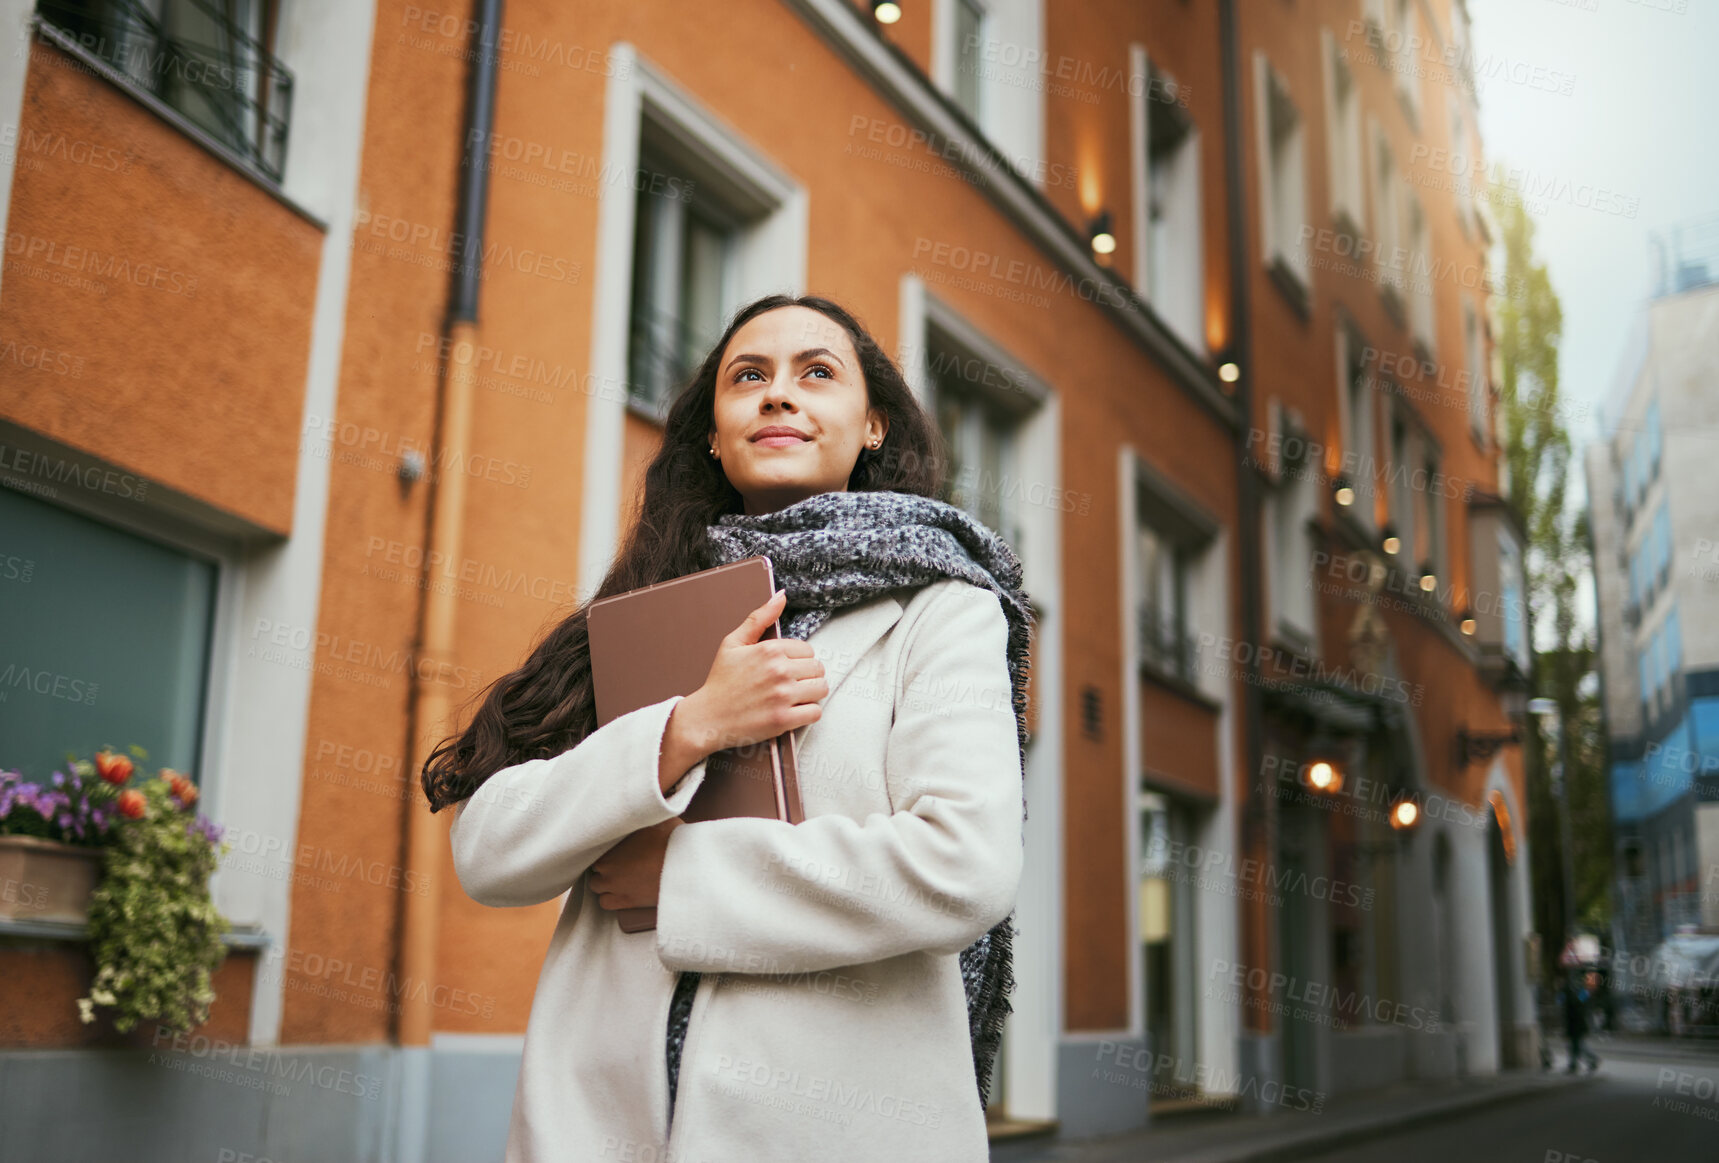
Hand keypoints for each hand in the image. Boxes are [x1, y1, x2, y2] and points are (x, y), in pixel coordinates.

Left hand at [589, 818, 683, 910]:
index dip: (607, 849)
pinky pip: (605, 902)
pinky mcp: (625, 901)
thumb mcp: (660, 819)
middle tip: (620, 863)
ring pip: (596, 885)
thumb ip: (647, 814)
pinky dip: (609, 898)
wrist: (685, 868)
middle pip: (596, 867)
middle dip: (606, 865)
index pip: (596, 847)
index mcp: (611, 844)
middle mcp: (608, 866)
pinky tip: (619, 892)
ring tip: (619, 879)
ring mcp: (614, 885)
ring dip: (605, 882)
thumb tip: (648, 807)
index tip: (618, 850)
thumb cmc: (674, 842)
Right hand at [675, 589, 826, 757]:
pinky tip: (793, 711)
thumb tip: (781, 596)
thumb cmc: (720, 681)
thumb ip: (760, 618)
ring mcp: (782, 696)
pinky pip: (815, 712)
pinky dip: (808, 713)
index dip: (798, 660)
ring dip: (811, 694)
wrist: (707, 717)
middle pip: (818, 669)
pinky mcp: (784, 719)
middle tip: (789, 684)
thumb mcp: (734, 643)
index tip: (785, 669)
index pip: (808, 650)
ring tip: (793, 697)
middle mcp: (779, 671)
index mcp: (770, 649)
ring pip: (821, 689)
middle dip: (806, 676)